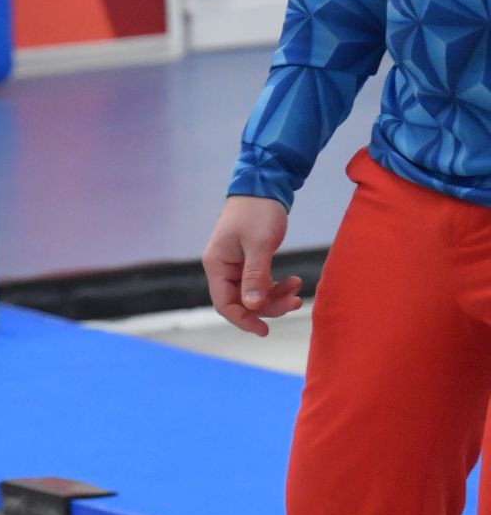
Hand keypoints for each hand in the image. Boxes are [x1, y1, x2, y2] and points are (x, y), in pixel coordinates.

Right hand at [201, 196, 304, 336]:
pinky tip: (293, 282)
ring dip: (275, 296)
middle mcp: (222, 268)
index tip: (264, 330)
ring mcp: (234, 265)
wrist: (264, 184)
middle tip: (294, 303)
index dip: (243, 319)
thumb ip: (254, 276)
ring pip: (252, 294)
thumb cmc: (258, 211)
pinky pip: (259, 283)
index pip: (224, 303)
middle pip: (241, 301)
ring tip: (297, 289)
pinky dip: (276, 286)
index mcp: (217, 265)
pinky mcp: (248, 261)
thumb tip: (250, 306)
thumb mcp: (259, 244)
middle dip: (267, 306)